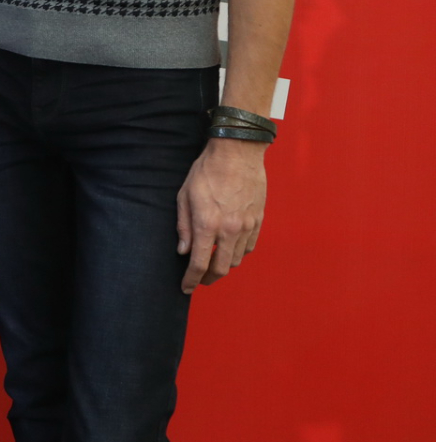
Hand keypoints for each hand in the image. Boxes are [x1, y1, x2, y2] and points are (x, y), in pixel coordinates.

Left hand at [177, 138, 265, 291]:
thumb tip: (183, 250)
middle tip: (199, 280)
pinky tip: (229, 249)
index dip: (191, 279)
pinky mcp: (258, 221)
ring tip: (212, 263)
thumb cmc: (206, 171)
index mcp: (207, 224)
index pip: (198, 263)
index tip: (186, 287)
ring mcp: (247, 227)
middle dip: (208, 278)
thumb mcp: (184, 196)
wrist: (237, 153)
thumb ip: (183, 226)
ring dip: (224, 266)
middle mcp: (229, 230)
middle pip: (221, 268)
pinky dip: (238, 253)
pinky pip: (249, 247)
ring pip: (237, 260)